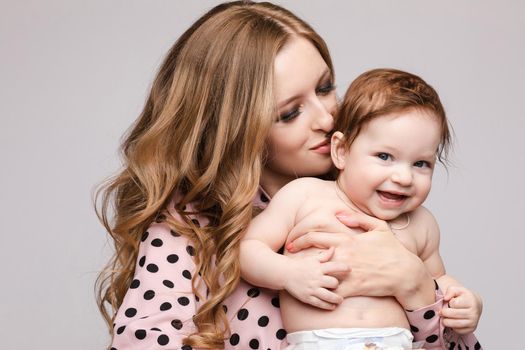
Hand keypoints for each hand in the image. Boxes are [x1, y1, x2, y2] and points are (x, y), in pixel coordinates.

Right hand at [284, 247, 348, 309]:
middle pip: (334, 283)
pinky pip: (321, 304)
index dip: (344, 268)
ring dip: (337, 299)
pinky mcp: (307, 298)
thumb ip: (324, 255)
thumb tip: (334, 248)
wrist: (285, 273)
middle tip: (338, 286)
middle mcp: (316, 278)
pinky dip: (328, 306)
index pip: (335, 267)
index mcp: (318, 267)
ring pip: (329, 296)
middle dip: (337, 285)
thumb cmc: (300, 265)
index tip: (350, 269)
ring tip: (340, 299)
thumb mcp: (312, 259)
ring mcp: (312, 289)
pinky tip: (332, 306)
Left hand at [288, 211, 435, 309]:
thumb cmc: (393, 250)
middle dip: (297, 248)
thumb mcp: (379, 228)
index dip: (300, 235)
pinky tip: (313, 289)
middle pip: (312, 249)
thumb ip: (358, 218)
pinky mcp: (352, 287)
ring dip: (305, 269)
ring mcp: (347, 271)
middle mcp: (345, 253)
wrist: (405, 274)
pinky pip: (331, 290)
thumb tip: (339, 213)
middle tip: (289, 251)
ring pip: (318, 269)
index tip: (293, 239)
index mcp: (348, 238)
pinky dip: (320, 289)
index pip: (316, 234)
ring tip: (296, 270)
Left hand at [441, 286, 481, 333]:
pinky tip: (451, 322)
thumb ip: (450, 291)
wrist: (474, 304)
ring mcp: (473, 322)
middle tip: (441, 311)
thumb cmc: (463, 297)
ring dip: (446, 321)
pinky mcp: (471, 329)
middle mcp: (474, 312)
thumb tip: (445, 298)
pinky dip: (452, 327)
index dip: (449, 302)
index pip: (454, 303)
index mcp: (471, 301)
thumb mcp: (457, 290)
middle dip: (444, 313)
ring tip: (443, 318)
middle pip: (454, 314)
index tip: (450, 302)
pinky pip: (458, 331)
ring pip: (456, 324)